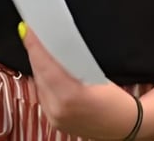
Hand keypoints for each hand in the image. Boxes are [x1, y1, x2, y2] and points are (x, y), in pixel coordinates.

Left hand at [21, 23, 139, 139]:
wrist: (125, 126)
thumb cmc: (116, 99)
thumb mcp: (97, 74)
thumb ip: (72, 59)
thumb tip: (54, 41)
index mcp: (70, 96)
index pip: (44, 65)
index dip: (34, 45)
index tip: (28, 28)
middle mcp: (57, 109)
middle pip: (38, 73)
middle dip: (35, 52)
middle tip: (33, 33)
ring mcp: (54, 118)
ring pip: (38, 84)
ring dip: (38, 65)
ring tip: (38, 47)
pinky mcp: (53, 122)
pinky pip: (42, 94)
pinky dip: (43, 79)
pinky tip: (46, 68)